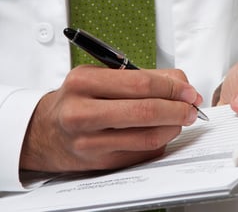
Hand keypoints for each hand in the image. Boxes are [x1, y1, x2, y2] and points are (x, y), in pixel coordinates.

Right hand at [20, 65, 202, 172]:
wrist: (46, 131)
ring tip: (181, 119)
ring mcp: (90, 142)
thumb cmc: (79, 99)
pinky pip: (143, 153)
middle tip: (192, 108)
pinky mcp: (100, 162)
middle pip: (146, 112)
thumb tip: (183, 85)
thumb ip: (144, 76)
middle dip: (179, 109)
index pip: (141, 84)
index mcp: (84, 82)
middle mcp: (82, 112)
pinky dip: (161, 141)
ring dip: (174, 128)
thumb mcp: (102, 75)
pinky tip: (162, 132)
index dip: (173, 88)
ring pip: (148, 137)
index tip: (190, 92)